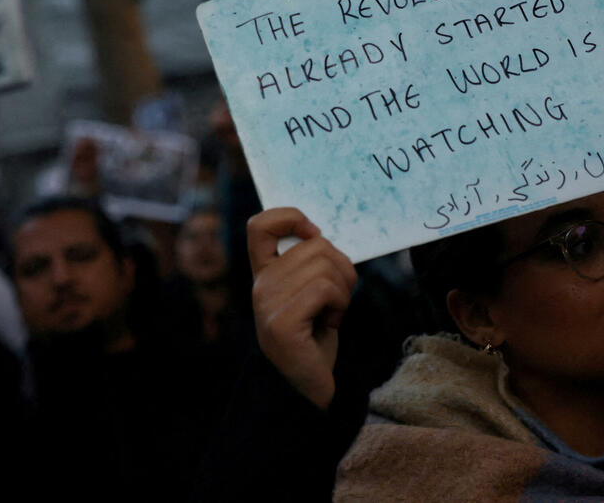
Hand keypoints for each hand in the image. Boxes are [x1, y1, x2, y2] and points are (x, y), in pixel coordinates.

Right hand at [248, 208, 356, 409]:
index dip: (290, 217)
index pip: (260, 225)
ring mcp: (267, 303)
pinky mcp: (282, 322)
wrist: (307, 385)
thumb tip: (319, 235)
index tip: (312, 235)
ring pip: (325, 265)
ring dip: (344, 289)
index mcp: (265, 273)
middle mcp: (260, 285)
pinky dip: (340, 304)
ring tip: (332, 312)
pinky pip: (326, 289)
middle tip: (336, 298)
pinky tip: (331, 323)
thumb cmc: (314, 335)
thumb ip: (310, 264)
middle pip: (315, 244)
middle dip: (341, 267)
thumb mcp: (310, 291)